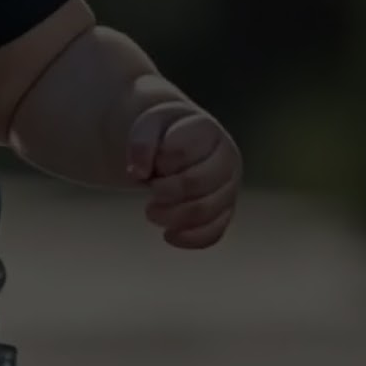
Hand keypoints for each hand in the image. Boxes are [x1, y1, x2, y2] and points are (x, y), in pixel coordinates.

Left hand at [127, 102, 241, 248]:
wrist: (171, 144)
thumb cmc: (160, 134)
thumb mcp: (146, 126)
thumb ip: (142, 143)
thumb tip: (138, 172)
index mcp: (207, 133)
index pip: (183, 152)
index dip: (161, 162)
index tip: (153, 161)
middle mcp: (225, 160)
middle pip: (197, 183)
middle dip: (166, 191)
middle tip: (150, 189)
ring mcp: (227, 188)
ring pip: (206, 211)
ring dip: (172, 216)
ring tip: (151, 211)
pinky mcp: (223, 212)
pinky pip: (214, 233)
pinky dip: (190, 238)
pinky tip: (169, 235)